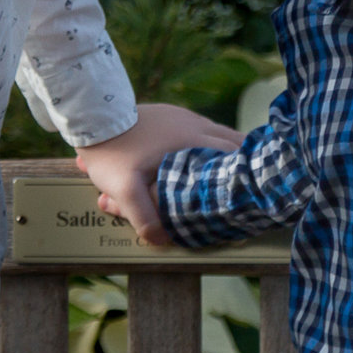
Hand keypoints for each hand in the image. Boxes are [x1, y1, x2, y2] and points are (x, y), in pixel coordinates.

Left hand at [75, 103, 243, 247]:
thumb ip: (143, 216)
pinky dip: (209, 141)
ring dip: (226, 149)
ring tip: (236, 168)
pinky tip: (202, 153)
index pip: (232, 153)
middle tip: (256, 176)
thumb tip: (162, 240)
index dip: (248, 168)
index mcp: (190, 142)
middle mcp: (193, 125)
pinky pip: (200, 127)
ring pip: (217, 132)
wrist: (92, 115)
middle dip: (243, 159)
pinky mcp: (170, 112)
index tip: (260, 183)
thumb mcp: (123, 189)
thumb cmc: (111, 151)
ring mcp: (182, 116)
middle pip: (232, 140)